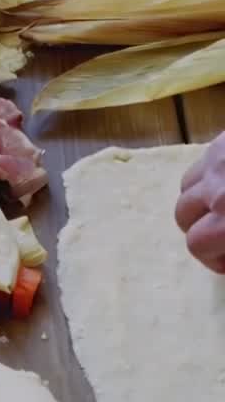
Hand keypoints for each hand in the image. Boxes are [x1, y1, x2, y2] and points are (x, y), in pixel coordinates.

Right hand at [175, 134, 224, 273]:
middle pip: (182, 216)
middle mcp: (215, 190)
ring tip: (222, 207)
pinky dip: (208, 177)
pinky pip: (200, 164)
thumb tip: (224, 259)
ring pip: (185, 187)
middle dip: (200, 230)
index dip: (212, 259)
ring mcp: (215, 160)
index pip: (196, 244)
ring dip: (199, 202)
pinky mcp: (219, 141)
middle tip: (222, 235)